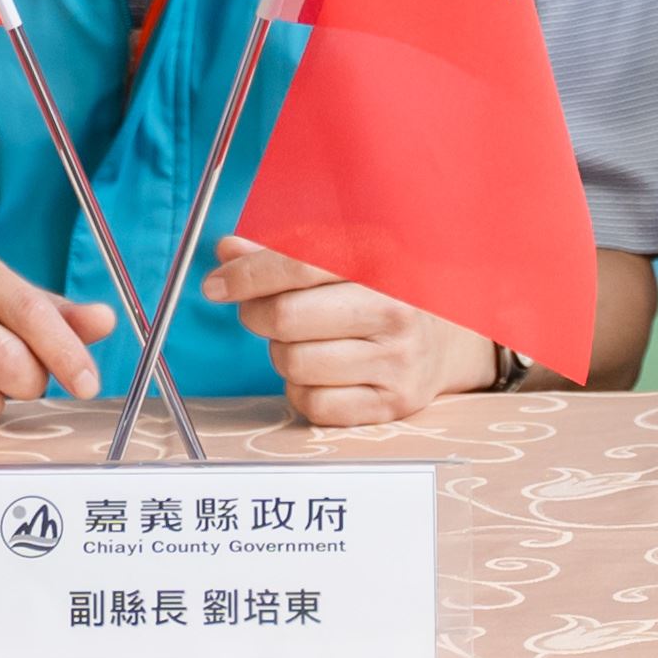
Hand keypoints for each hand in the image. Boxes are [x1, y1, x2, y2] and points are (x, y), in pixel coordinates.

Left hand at [206, 239, 505, 428]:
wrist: (442, 340)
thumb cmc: (378, 294)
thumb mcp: (340, 260)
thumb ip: (281, 254)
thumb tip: (226, 252)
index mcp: (380, 261)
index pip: (296, 266)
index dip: (246, 276)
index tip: (215, 284)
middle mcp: (394, 310)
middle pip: (286, 318)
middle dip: (255, 315)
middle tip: (256, 313)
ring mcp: (396, 360)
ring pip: (294, 364)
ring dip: (281, 354)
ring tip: (301, 341)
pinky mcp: (392, 403)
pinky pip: (313, 405)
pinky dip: (300, 391)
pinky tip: (318, 373)